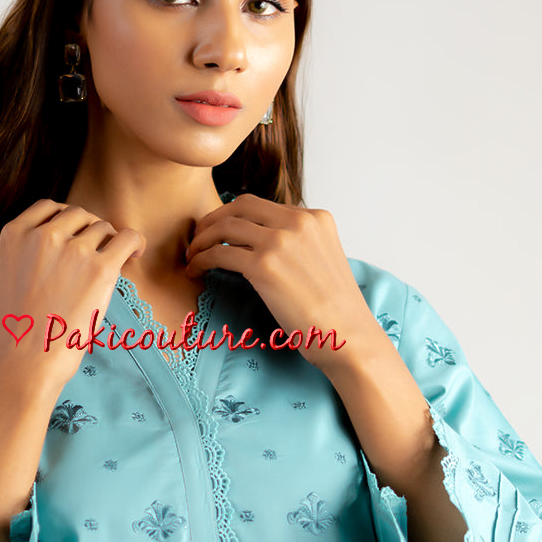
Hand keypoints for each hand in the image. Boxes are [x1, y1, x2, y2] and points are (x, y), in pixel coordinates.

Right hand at [0, 199, 145, 386]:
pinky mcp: (100, 268)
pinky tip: (135, 254)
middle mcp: (43, 235)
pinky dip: (134, 242)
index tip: (75, 235)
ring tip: (107, 266)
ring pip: (102, 227)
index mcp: (15, 233)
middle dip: (88, 232)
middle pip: (78, 214)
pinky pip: (128, 237)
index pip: (48, 207)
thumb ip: (33, 251)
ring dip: (108, 243)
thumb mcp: (12, 274)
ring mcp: (73, 249)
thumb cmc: (20, 328)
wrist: (25, 360)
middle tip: (93, 257)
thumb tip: (73, 240)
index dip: (67, 220)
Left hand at [184, 192, 380, 373]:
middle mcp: (298, 222)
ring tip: (192, 257)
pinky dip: (202, 260)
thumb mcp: (322, 259)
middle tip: (198, 240)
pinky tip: (195, 271)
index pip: (262, 205)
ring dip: (202, 241)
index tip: (217, 232)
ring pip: (226, 227)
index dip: (233, 216)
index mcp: (315, 217)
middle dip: (213, 220)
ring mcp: (281, 242)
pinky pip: (220, 255)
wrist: (349, 336)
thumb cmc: (335, 309)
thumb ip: (297, 243)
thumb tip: (259, 242)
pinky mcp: (265, 266)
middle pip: (240, 206)